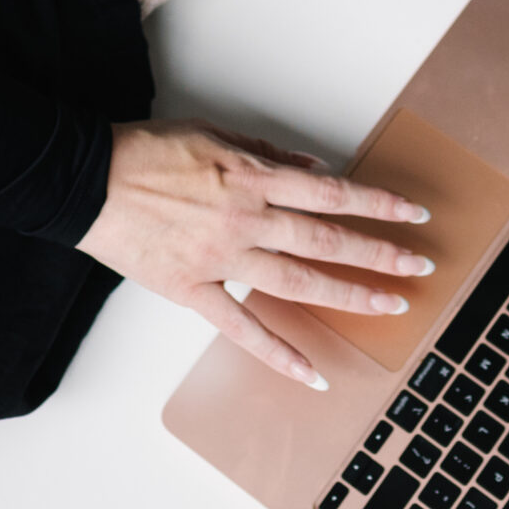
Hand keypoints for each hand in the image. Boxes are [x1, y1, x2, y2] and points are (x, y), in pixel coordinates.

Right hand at [76, 118, 433, 389]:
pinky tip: (313, 374)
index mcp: (253, 178)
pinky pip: (243, 328)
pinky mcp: (194, 290)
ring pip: (299, 281)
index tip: (412, 215)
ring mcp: (222, 258)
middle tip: (420, 266)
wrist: (88, 179)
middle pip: (328, 239)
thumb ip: (267, 156)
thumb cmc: (146, 151)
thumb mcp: (214, 134)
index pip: (332, 193)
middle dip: (380, 254)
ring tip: (391, 306)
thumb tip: (314, 169)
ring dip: (350, 294)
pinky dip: (280, 354)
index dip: (377, 205)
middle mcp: (247, 219)